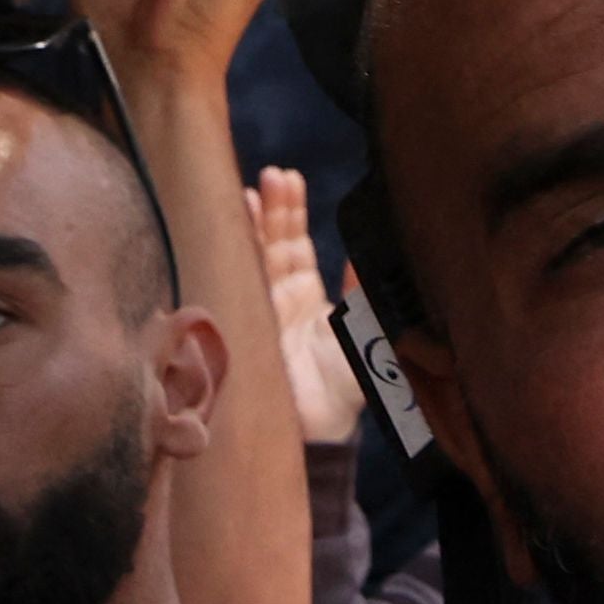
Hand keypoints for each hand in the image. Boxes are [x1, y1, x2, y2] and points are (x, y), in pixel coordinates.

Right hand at [250, 164, 358, 449]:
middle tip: (276, 175)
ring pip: (255, 258)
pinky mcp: (247, 323)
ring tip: (253, 188)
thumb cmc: (348, 392)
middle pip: (273, 244)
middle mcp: (282, 304)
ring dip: (254, 223)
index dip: (293, 214)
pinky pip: (241, 280)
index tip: (292, 179)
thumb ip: (365, 294)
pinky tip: (234, 222)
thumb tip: (362, 256)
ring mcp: (261, 313)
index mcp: (312, 304)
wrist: (319, 428)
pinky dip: (238, 250)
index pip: (297, 248)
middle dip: (274, 209)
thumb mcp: (369, 334)